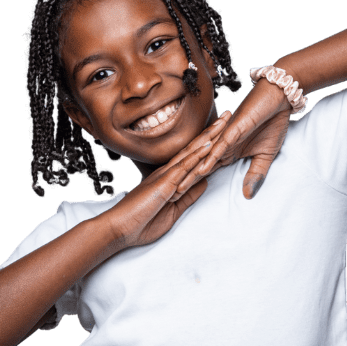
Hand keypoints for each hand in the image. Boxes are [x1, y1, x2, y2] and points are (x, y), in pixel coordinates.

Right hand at [105, 111, 231, 249]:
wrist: (120, 229)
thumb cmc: (141, 223)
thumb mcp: (172, 211)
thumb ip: (188, 197)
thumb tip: (204, 183)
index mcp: (169, 179)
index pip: (192, 158)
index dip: (207, 143)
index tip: (221, 132)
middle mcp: (168, 173)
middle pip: (194, 148)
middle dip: (211, 132)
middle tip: (226, 116)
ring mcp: (166, 176)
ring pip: (192, 152)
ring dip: (209, 136)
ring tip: (224, 122)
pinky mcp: (164, 184)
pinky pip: (184, 166)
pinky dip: (197, 154)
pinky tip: (209, 144)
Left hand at [172, 78, 291, 200]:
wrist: (278, 97)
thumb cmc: (271, 123)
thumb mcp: (265, 157)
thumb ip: (255, 174)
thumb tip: (248, 195)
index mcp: (226, 152)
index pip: (205, 171)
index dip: (192, 184)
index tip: (179, 198)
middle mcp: (221, 145)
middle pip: (198, 166)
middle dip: (184, 181)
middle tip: (169, 198)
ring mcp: (226, 137)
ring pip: (204, 157)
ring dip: (192, 173)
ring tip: (178, 188)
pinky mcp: (234, 130)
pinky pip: (220, 146)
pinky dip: (211, 157)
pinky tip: (201, 169)